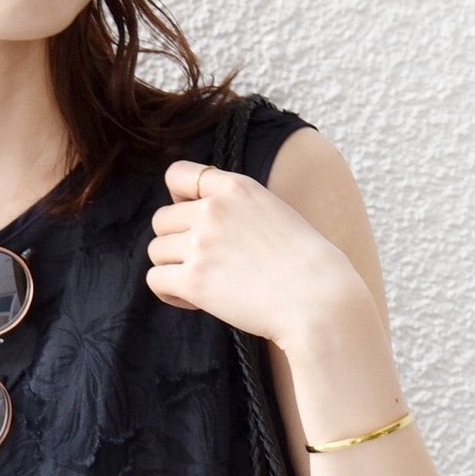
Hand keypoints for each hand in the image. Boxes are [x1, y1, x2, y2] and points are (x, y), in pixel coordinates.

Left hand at [144, 158, 375, 353]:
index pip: (178, 174)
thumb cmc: (306, 264)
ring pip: (156, 251)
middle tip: (203, 265)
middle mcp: (213, 210)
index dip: (177, 199)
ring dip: (172, 269)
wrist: (318, 299)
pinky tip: (193, 301)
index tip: (192, 221)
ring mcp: (200, 244)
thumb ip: (236, 207)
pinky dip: (169, 293)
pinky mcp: (193, 280)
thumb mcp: (274, 212)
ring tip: (202, 285)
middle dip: (176, 243)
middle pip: (161, 220)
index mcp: (235, 187)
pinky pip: (156, 280)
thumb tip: (198, 216)